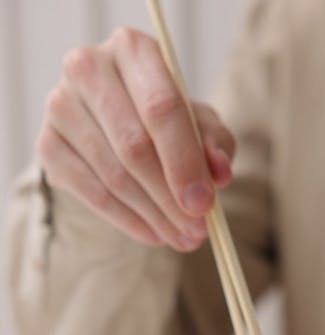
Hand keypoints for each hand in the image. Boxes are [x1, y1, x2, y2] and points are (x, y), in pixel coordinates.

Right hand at [36, 28, 234, 248]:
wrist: (116, 120)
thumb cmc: (165, 118)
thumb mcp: (200, 125)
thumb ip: (214, 145)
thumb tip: (220, 174)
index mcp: (133, 49)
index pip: (161, 108)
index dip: (185, 162)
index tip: (204, 205)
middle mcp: (88, 68)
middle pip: (134, 147)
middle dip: (170, 198)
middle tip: (197, 232)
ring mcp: (61, 106)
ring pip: (113, 176)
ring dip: (153, 216)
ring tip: (182, 239)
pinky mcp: (48, 144)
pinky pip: (91, 194)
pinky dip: (127, 221)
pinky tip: (154, 235)